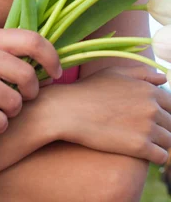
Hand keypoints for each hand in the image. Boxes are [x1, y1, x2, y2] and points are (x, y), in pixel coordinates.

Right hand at [0, 26, 61, 133]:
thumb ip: (5, 50)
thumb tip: (45, 62)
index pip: (32, 40)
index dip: (52, 57)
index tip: (56, 72)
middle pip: (28, 76)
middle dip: (31, 92)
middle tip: (22, 97)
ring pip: (15, 103)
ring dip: (11, 112)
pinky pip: (0, 122)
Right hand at [54, 66, 170, 164]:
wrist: (69, 110)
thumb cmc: (89, 89)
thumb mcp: (114, 73)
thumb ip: (142, 74)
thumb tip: (164, 79)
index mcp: (148, 89)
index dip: (162, 111)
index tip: (149, 117)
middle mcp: (151, 107)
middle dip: (161, 127)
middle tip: (142, 130)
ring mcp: (147, 127)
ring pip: (168, 140)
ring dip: (159, 142)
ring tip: (141, 141)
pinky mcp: (140, 147)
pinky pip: (161, 156)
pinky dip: (155, 155)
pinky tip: (142, 151)